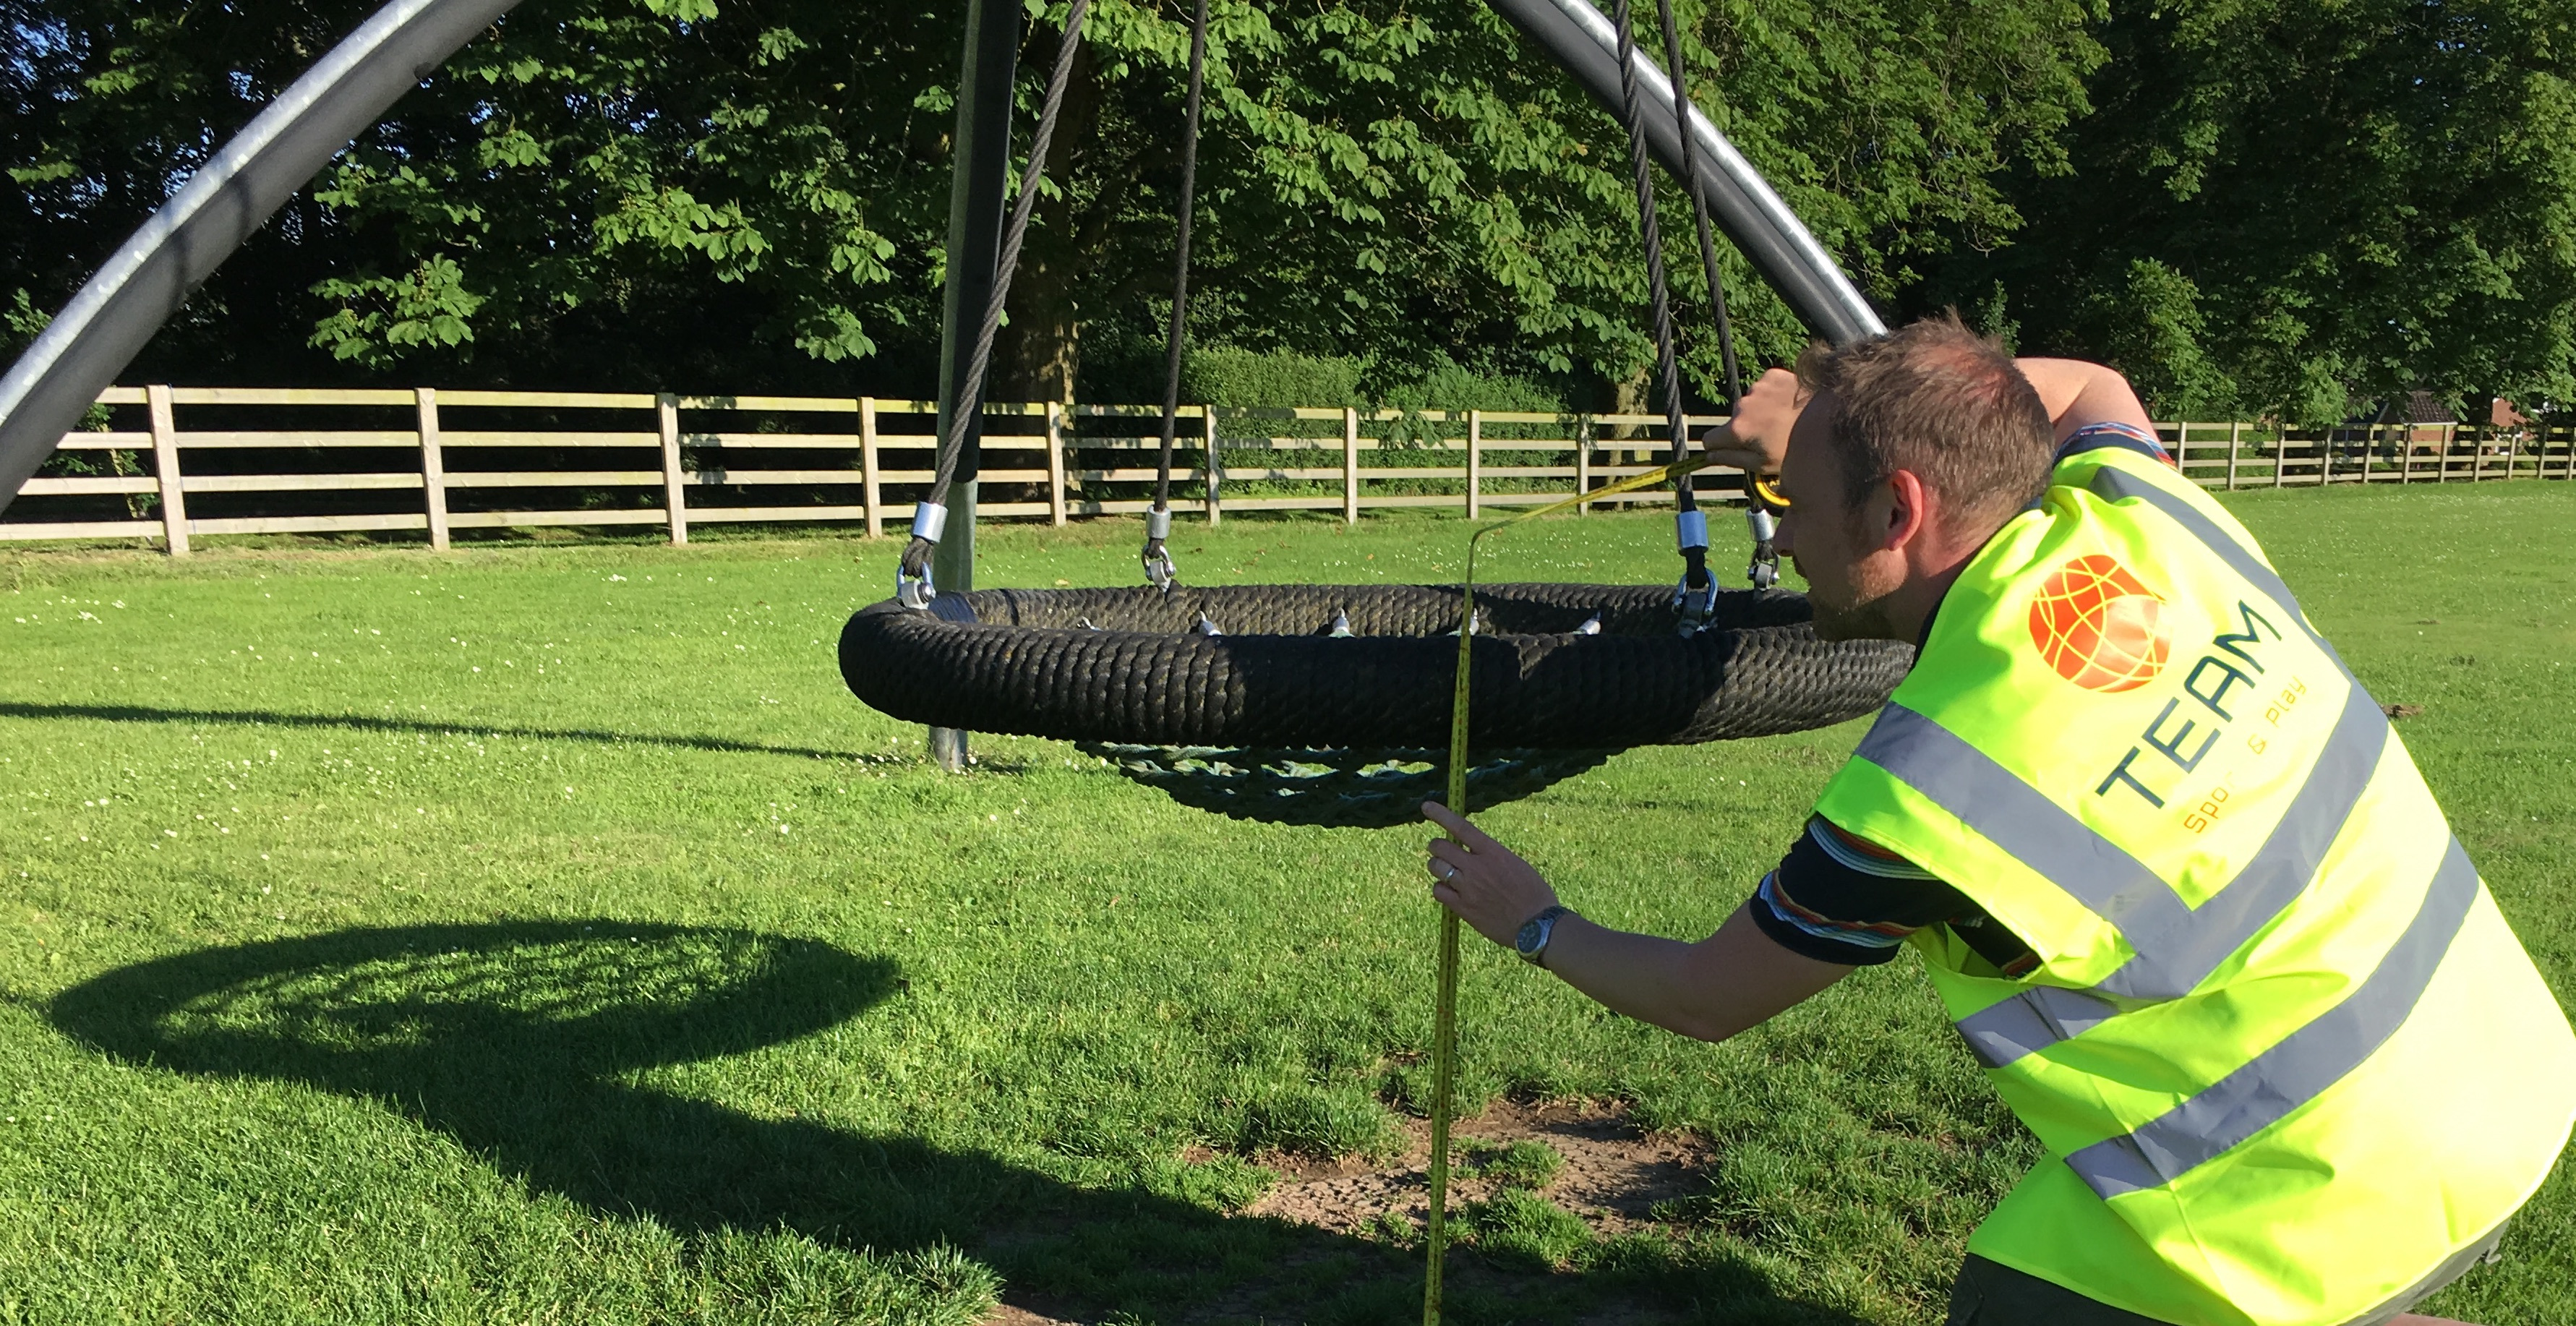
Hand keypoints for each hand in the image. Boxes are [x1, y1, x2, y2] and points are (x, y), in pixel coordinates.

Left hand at [1422, 802, 1559, 947]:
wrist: (1536, 925)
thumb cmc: (1534, 894)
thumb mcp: (1515, 865)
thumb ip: (1491, 857)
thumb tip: (1473, 854)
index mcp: (1493, 852)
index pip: (1461, 827)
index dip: (1441, 815)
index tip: (1426, 806)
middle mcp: (1477, 867)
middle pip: (1440, 847)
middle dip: (1437, 847)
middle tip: (1442, 852)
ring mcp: (1467, 887)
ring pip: (1435, 867)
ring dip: (1437, 866)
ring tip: (1447, 872)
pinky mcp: (1463, 907)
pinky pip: (1438, 890)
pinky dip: (1440, 888)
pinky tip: (1450, 892)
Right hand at [1698, 366, 1803, 476]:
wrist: (1831, 417)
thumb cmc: (1796, 447)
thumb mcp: (1762, 464)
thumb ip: (1730, 459)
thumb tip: (1708, 457)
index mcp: (1737, 430)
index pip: (1709, 439)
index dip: (1719, 447)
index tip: (1731, 450)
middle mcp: (1742, 405)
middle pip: (1733, 420)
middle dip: (1745, 428)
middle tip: (1770, 436)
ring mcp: (1757, 387)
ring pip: (1750, 403)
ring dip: (1760, 410)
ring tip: (1783, 420)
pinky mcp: (1772, 375)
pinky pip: (1763, 387)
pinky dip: (1772, 395)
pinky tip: (1788, 404)